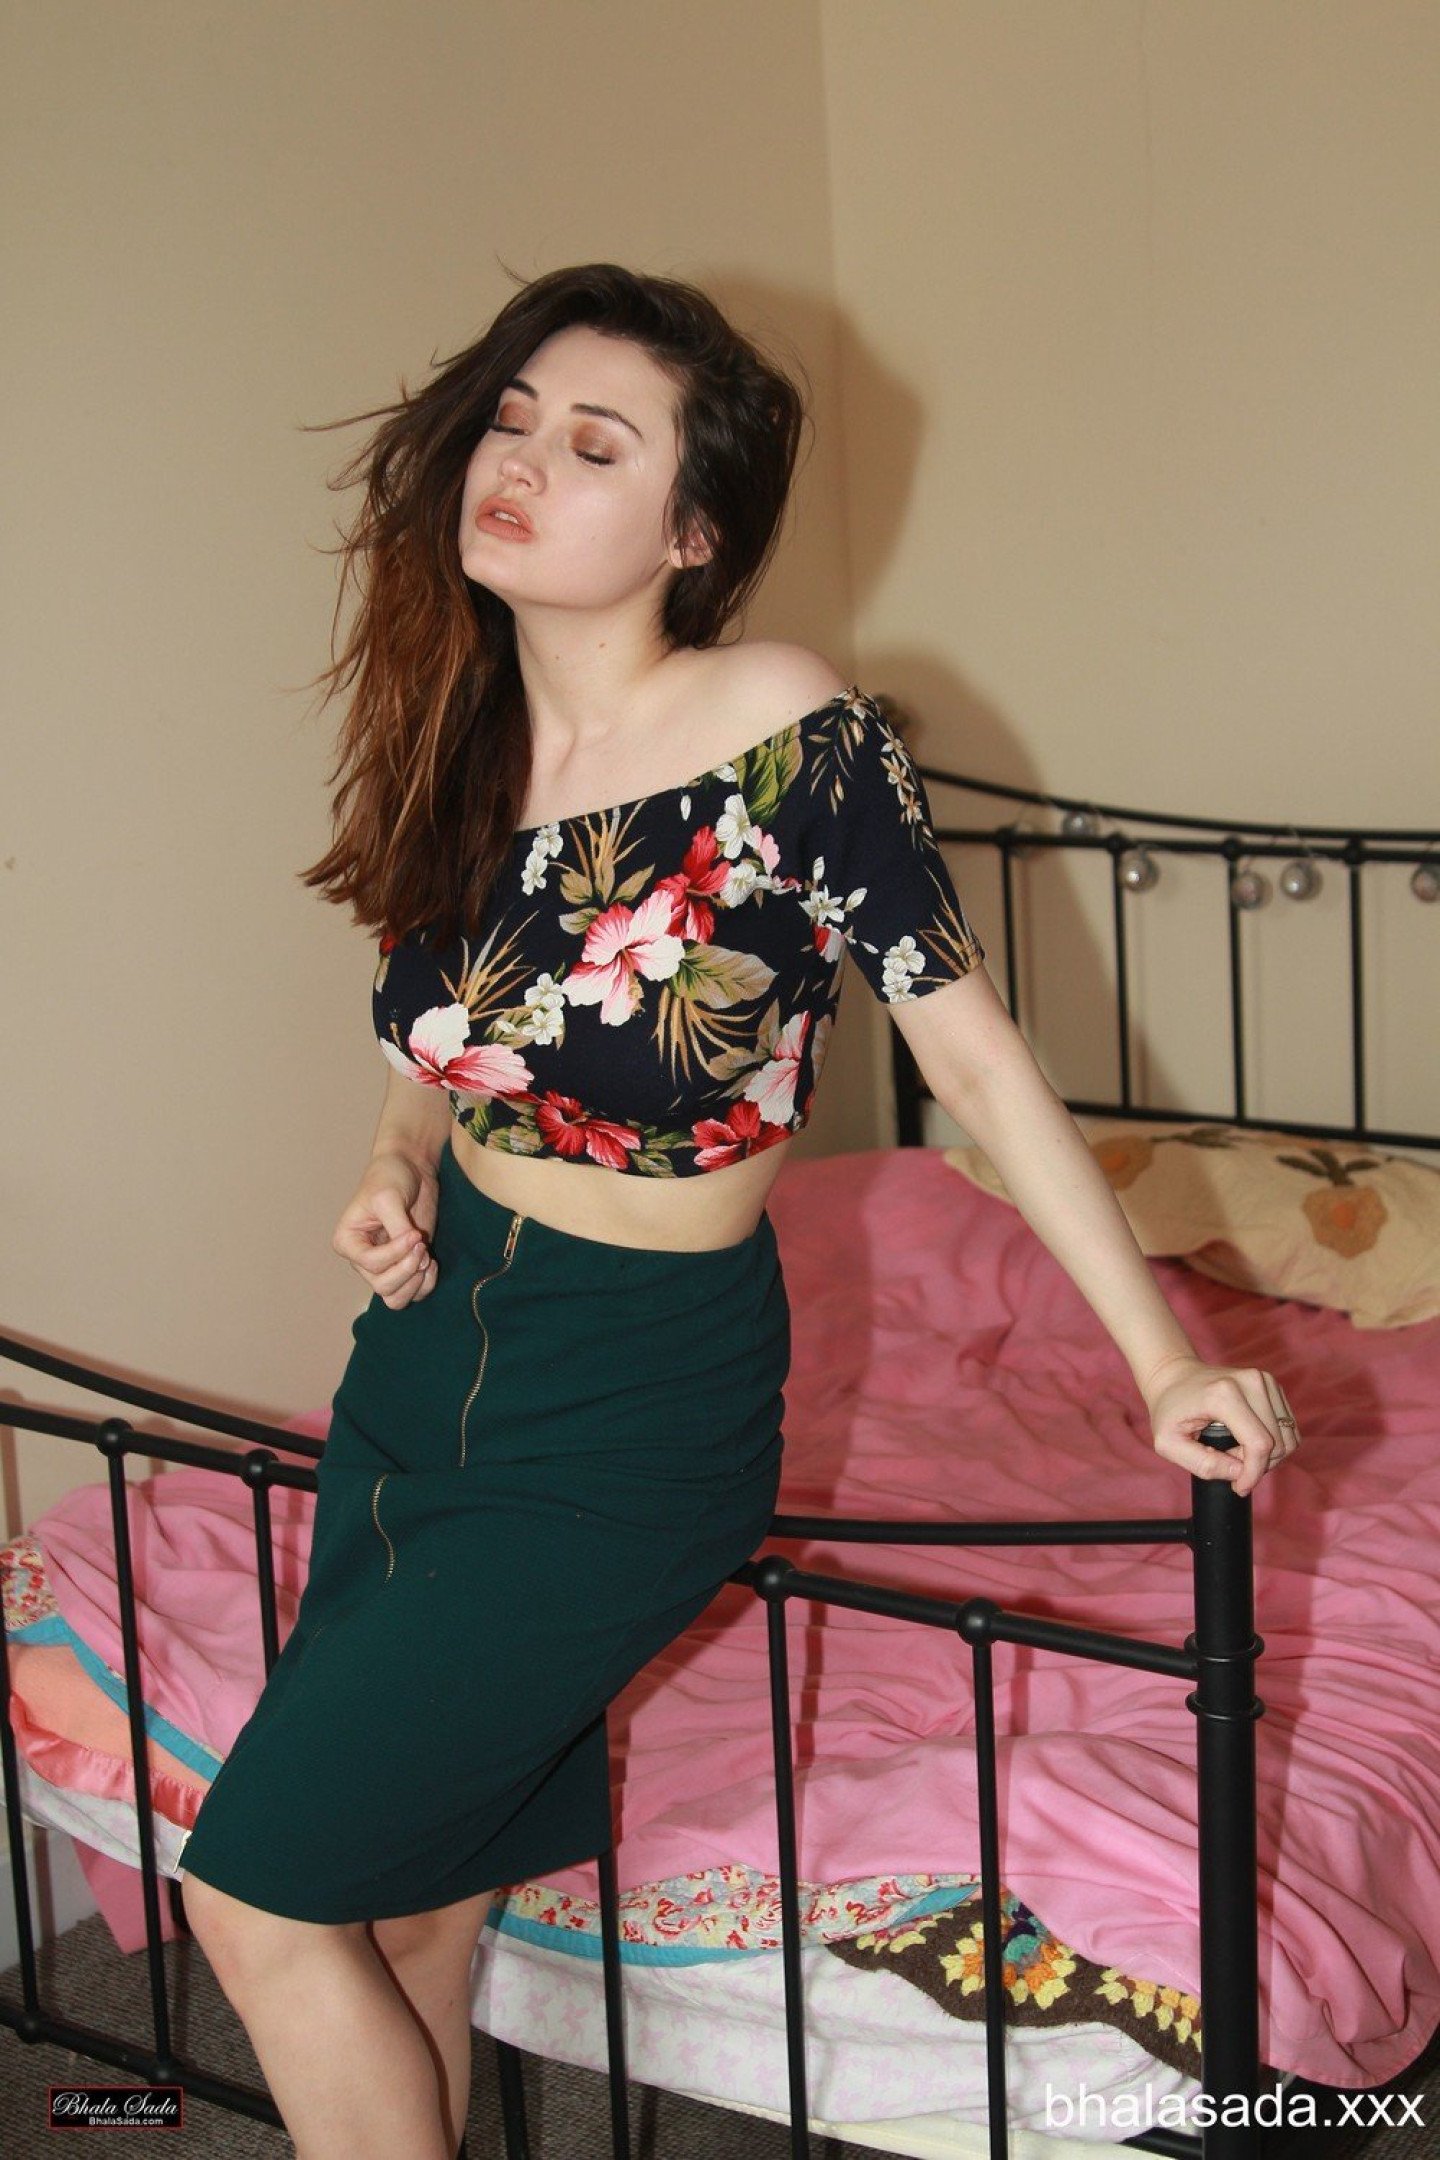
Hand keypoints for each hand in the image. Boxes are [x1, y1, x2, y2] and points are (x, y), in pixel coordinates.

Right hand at [331, 1149, 439, 1308]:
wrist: (410, 1168)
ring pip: (395, 1299)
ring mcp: (385, 1265)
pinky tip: (432, 1262)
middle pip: (383, 1287)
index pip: (371, 1263)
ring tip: (427, 1258)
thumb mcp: (388, 1197)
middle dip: (407, 1270)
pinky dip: (426, 1285)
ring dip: (415, 1284)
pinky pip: (413, 1293)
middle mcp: (363, 1260)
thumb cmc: (389, 1177)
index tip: (414, 1233)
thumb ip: (397, 1228)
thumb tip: (413, 1253)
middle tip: (422, 1245)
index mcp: (348, 1242)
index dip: (396, 1252)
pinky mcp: (406, 1265)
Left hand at [1141, 1355, 1301, 1497]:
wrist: (1174, 1375)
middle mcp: (1250, 1382)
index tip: (1238, 1487)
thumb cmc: (1169, 1410)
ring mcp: (1263, 1380)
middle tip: (1228, 1462)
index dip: (1253, 1473)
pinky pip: (1287, 1426)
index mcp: (1224, 1394)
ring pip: (1287, 1436)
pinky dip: (1272, 1442)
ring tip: (1236, 1451)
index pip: (1259, 1444)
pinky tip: (1246, 1440)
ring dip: (1266, 1454)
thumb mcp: (1168, 1444)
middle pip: (1278, 1442)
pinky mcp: (1271, 1384)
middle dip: (1257, 1464)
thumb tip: (1239, 1474)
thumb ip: (1202, 1464)